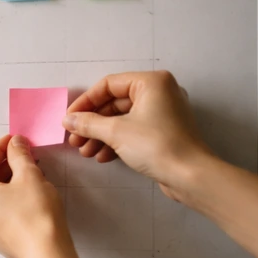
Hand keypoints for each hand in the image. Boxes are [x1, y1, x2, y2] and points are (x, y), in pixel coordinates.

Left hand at [0, 134, 69, 257]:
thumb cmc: (34, 213)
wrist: (45, 253)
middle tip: (25, 155)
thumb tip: (15, 144)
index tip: (15, 140)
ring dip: (8, 181)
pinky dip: (9, 197)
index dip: (1, 147)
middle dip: (6, 164)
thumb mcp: (29, 175)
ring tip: (30, 172)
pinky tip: (28, 193)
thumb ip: (19, 155)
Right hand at [62, 71, 211, 200]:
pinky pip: (133, 130)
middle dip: (92, 123)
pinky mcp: (163, 131)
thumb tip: (67, 120)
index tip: (69, 120)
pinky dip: (116, 141)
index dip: (85, 103)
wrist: (190, 175)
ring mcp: (162, 113)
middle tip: (75, 139)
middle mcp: (158, 92)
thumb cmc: (156, 145)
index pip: (108, 85)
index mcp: (150, 82)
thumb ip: (88, 123)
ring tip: (86, 152)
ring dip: (101, 135)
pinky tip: (103, 156)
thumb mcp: (115, 132)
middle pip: (114, 103)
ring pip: (122, 119)